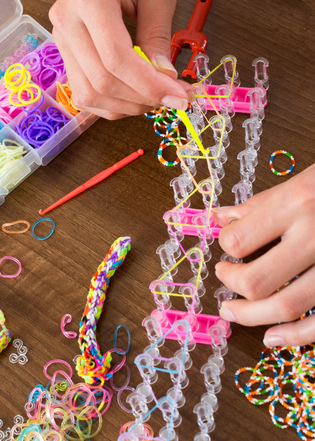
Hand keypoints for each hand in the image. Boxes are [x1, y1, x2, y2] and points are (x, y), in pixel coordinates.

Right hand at [49, 0, 193, 119]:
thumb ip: (158, 35)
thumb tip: (164, 78)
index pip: (116, 58)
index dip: (149, 85)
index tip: (178, 97)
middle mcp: (68, 24)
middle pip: (102, 82)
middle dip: (142, 98)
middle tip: (172, 99)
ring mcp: (62, 44)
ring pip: (90, 95)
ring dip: (127, 106)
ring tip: (154, 98)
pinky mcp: (65, 58)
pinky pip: (85, 96)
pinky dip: (112, 106)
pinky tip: (133, 98)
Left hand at [213, 164, 314, 346]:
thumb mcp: (300, 182)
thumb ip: (258, 205)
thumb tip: (218, 218)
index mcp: (297, 204)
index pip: (238, 240)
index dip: (225, 246)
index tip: (228, 247)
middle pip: (255, 280)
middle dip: (231, 283)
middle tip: (224, 276)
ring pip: (286, 306)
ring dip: (250, 315)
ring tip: (232, 312)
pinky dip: (295, 336)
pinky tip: (272, 336)